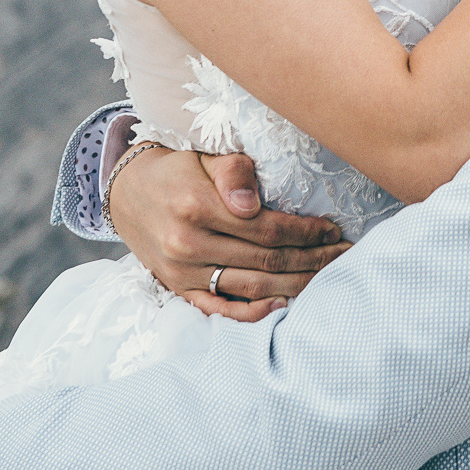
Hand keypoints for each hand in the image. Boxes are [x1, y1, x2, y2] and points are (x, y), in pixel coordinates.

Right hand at [107, 147, 349, 321]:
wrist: (126, 192)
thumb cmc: (177, 170)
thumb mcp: (204, 157)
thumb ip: (234, 172)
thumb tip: (254, 204)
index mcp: (198, 207)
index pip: (267, 228)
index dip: (306, 232)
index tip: (333, 231)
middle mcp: (188, 244)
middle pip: (265, 260)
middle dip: (312, 259)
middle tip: (344, 256)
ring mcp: (182, 272)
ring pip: (250, 287)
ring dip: (294, 286)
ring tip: (325, 278)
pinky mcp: (177, 288)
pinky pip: (218, 309)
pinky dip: (251, 313)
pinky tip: (282, 306)